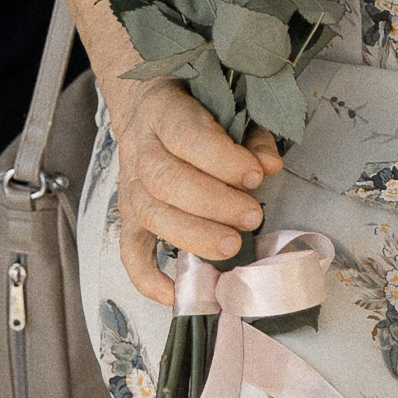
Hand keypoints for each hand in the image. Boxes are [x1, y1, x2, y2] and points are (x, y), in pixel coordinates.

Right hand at [109, 76, 282, 305]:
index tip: (255, 176)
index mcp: (163, 111)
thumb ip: (251, 135)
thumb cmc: (194, 108)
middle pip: (166, 180)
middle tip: (251, 218)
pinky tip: (177, 292)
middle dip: (214, 204)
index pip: (186, 136)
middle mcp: (139, 149)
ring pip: (150, 214)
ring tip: (232, 247)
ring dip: (194, 235)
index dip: (222, 159)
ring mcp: (129, 185)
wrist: (145, 105)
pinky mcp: (128, 216)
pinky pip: (130, 251)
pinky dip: (149, 277)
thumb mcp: (224, 104)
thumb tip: (270, 164)